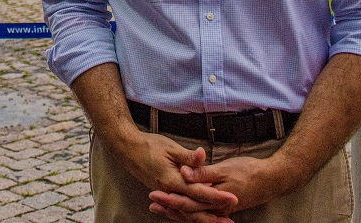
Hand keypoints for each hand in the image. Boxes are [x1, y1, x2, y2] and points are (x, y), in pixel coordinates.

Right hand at [117, 132, 236, 221]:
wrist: (127, 148)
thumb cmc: (149, 145)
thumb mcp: (170, 148)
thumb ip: (188, 156)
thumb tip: (203, 155)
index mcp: (172, 181)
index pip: (199, 192)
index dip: (217, 196)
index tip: (233, 198)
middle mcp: (168, 191)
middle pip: (194, 208)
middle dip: (213, 215)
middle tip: (230, 221)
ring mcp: (165, 194)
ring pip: (186, 211)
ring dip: (203, 218)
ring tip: (219, 222)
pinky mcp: (164, 193)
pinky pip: (179, 208)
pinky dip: (191, 213)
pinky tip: (200, 215)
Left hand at [150, 156, 284, 215]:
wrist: (272, 180)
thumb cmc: (249, 172)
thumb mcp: (225, 169)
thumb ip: (203, 173)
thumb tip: (184, 173)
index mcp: (215, 200)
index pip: (187, 203)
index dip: (169, 199)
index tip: (154, 195)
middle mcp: (216, 209)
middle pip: (188, 211)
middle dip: (169, 208)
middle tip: (151, 203)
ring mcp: (220, 209)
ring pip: (194, 213)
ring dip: (177, 210)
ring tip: (160, 206)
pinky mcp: (223, 206)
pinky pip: (203, 212)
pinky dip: (190, 209)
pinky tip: (182, 207)